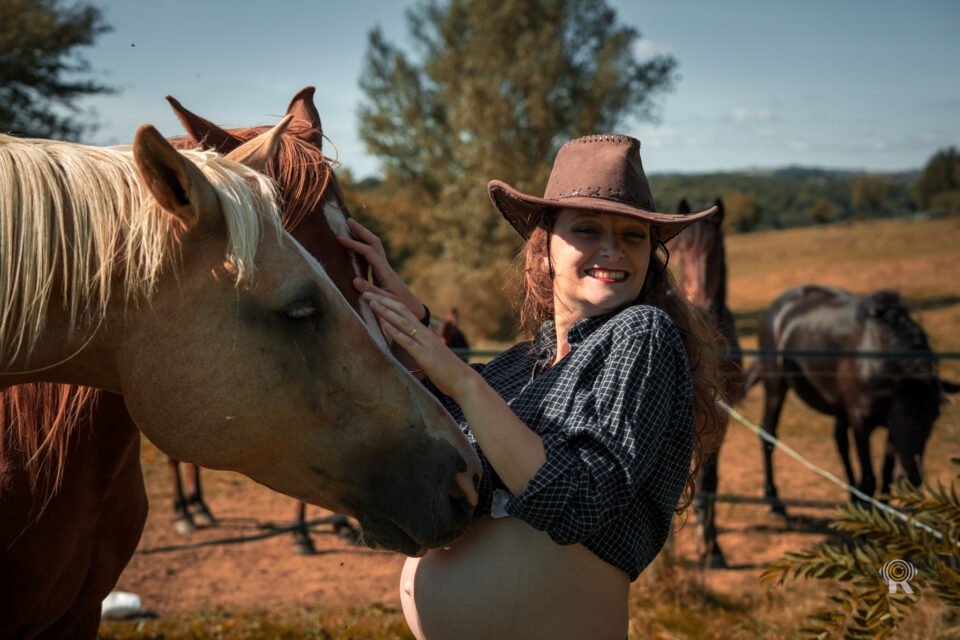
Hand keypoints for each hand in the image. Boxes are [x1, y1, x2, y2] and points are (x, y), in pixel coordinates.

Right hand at [338, 218, 426, 320]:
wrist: (414, 311)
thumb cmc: (400, 308)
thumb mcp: (384, 302)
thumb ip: (370, 291)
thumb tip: (354, 280)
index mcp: (385, 273)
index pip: (368, 253)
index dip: (354, 244)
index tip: (340, 239)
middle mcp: (386, 268)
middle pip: (375, 243)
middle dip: (362, 231)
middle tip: (348, 220)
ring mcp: (386, 270)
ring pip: (375, 247)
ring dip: (364, 236)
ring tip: (351, 228)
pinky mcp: (384, 274)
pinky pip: (374, 255)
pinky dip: (364, 247)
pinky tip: (357, 247)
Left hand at [362, 292, 477, 398]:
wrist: (464, 381)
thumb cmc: (447, 371)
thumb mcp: (430, 354)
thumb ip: (419, 347)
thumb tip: (406, 344)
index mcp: (425, 333)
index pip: (405, 312)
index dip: (389, 303)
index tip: (374, 296)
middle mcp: (425, 334)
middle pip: (402, 312)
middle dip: (383, 302)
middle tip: (366, 293)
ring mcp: (425, 344)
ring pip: (403, 323)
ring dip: (386, 312)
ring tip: (372, 303)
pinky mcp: (425, 356)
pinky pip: (408, 342)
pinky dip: (395, 332)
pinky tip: (384, 325)